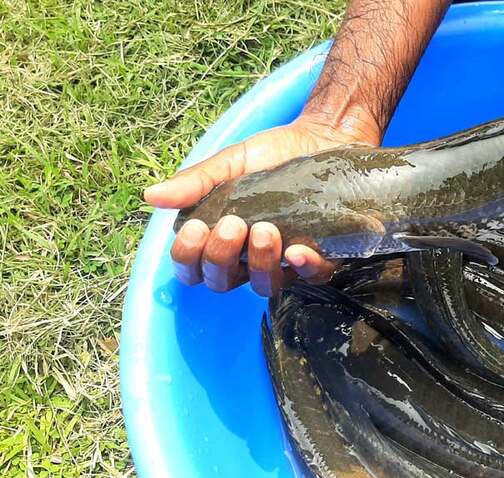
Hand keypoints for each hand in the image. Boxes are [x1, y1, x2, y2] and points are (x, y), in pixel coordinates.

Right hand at [144, 113, 380, 296]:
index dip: (187, 258)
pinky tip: (298, 251)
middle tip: (232, 224)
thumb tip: (151, 196)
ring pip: (264, 285)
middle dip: (220, 257)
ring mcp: (285, 262)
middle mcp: (248, 258)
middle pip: (222, 282)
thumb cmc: (274, 154)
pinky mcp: (321, 257)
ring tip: (264, 230)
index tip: (194, 230)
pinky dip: (304, 268)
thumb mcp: (231, 163)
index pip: (192, 268)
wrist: (324, 137)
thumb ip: (196, 181)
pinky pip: (312, 277)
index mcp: (221, 240)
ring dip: (259, 262)